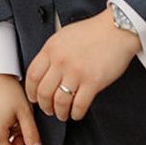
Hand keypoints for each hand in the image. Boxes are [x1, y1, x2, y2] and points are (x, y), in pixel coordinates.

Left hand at [25, 9, 140, 121]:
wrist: (115, 30)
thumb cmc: (91, 32)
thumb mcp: (63, 36)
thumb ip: (52, 52)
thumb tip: (44, 69)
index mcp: (51, 49)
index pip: (32, 75)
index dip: (30, 91)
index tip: (33, 97)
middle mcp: (61, 61)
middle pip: (43, 91)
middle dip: (44, 105)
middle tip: (47, 109)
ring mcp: (76, 72)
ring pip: (60, 101)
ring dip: (59, 112)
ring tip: (62, 114)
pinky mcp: (93, 82)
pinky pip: (79, 105)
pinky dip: (76, 113)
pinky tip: (76, 113)